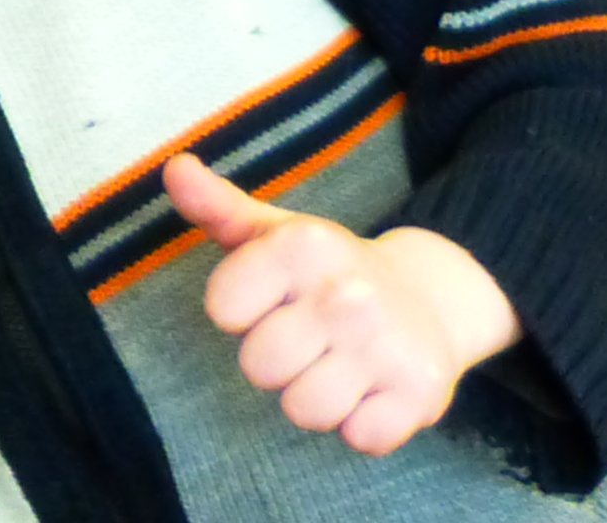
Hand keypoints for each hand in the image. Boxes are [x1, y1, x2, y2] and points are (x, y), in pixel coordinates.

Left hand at [164, 155, 518, 456]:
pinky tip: (375, 388)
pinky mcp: (419, 392)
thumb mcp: (275, 233)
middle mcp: (347, 293)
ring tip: (341, 363)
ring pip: (304, 409)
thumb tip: (175, 168)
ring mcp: (387, 344)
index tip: (274, 298)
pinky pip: (359, 437)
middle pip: (258, 366)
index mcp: (304, 247)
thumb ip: (217, 206)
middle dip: (277, 361)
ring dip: (317, 397)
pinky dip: (363, 423)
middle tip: (310, 337)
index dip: (241, 312)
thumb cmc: (328, 273)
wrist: (432, 297)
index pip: (222, 308)